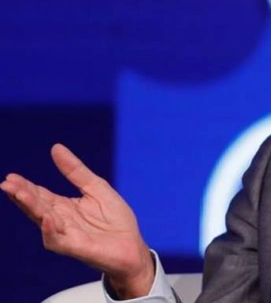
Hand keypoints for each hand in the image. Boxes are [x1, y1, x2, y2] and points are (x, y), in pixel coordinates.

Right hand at [0, 144, 153, 297]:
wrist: (133, 246)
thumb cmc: (115, 219)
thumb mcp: (96, 187)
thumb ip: (75, 171)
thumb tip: (55, 147)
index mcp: (64, 207)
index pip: (40, 195)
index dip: (25, 186)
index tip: (11, 176)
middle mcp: (60, 221)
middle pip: (36, 206)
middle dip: (21, 195)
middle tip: (7, 183)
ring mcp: (66, 235)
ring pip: (43, 220)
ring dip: (31, 207)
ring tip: (19, 193)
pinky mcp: (75, 247)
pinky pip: (58, 240)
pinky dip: (51, 230)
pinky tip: (47, 218)